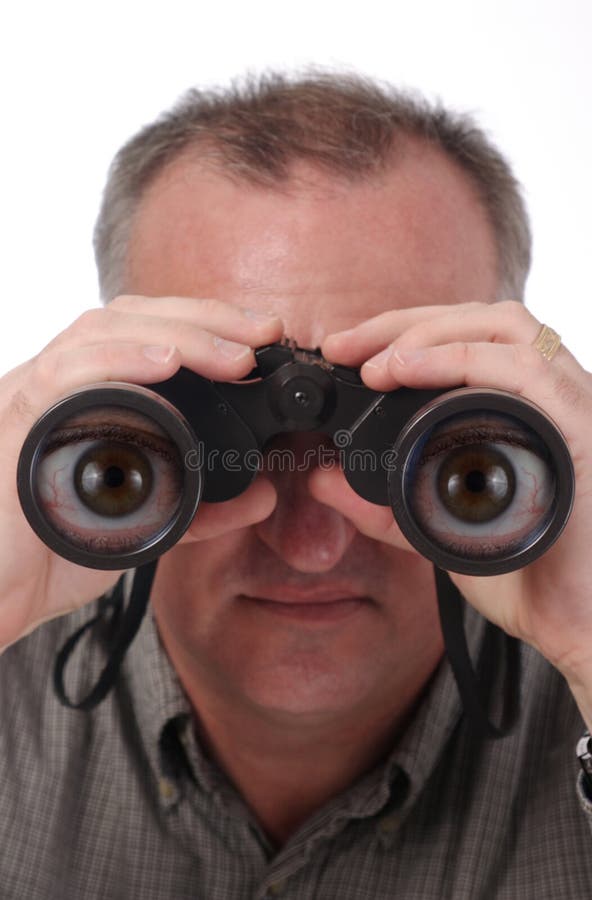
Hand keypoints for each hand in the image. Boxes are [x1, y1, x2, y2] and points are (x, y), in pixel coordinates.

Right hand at [0, 295, 281, 650]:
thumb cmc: (52, 554)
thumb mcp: (144, 526)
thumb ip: (201, 509)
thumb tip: (263, 495)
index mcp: (87, 396)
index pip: (145, 333)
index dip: (204, 323)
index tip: (263, 335)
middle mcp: (58, 387)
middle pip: (128, 317)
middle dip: (204, 317)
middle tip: (264, 331)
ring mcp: (33, 400)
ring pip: (100, 333)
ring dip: (176, 336)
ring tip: (233, 354)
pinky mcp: (15, 427)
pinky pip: (63, 378)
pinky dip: (117, 362)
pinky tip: (164, 363)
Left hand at [316, 300, 591, 716]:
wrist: (583, 629)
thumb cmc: (529, 580)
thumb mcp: (437, 534)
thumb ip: (382, 508)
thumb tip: (323, 479)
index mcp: (521, 411)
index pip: (465, 338)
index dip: (402, 333)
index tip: (343, 352)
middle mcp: (550, 399)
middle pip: (481, 318)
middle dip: (404, 323)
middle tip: (344, 346)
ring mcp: (570, 410)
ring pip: (507, 327)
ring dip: (429, 333)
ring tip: (373, 363)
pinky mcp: (582, 434)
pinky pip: (527, 373)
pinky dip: (463, 359)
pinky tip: (407, 370)